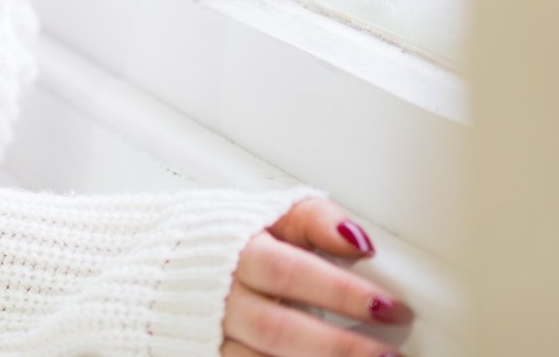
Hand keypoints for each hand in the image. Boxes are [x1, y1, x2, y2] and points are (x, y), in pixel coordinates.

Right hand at [224, 197, 416, 356]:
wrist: (169, 264)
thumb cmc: (227, 240)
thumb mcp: (267, 215)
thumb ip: (314, 219)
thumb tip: (358, 239)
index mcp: (235, 253)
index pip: (289, 272)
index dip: (341, 292)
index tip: (389, 305)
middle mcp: (221, 299)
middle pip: (278, 329)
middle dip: (338, 347)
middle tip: (389, 355)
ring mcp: (213, 336)